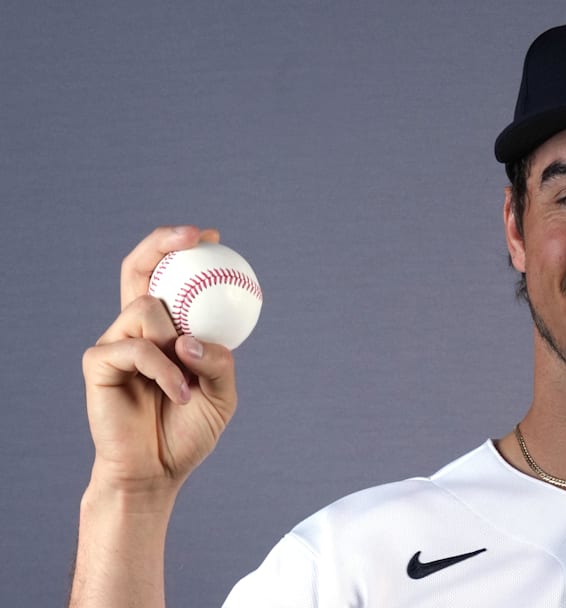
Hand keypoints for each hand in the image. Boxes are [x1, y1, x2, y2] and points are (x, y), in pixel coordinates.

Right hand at [81, 225, 238, 496]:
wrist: (157, 471)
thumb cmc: (189, 429)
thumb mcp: (222, 393)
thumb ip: (218, 360)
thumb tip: (191, 338)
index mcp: (166, 329)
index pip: (167, 277)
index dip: (182, 250)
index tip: (214, 237)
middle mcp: (136, 328)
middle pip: (136, 268)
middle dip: (161, 242)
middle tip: (196, 237)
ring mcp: (115, 343)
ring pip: (146, 309)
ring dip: (177, 341)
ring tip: (190, 381)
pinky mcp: (98, 363)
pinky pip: (137, 349)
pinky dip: (165, 371)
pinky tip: (180, 395)